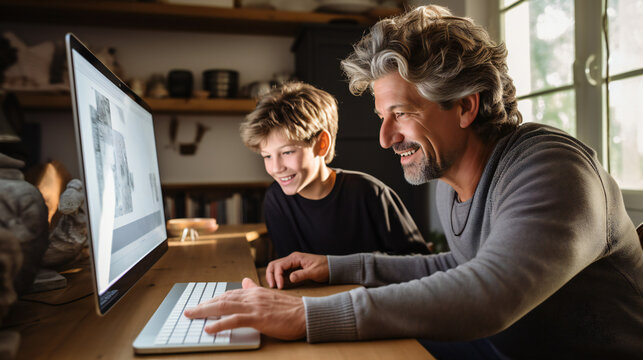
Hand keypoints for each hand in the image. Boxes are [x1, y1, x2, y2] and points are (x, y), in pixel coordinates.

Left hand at [184, 278, 305, 339]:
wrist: (305, 314)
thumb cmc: (290, 309)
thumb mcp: (270, 296)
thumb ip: (255, 289)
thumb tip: (244, 282)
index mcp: (254, 292)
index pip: (229, 294)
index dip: (213, 300)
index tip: (201, 304)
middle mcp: (252, 296)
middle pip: (222, 299)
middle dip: (204, 304)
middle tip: (189, 310)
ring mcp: (254, 306)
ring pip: (224, 306)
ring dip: (205, 311)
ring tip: (192, 316)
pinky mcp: (258, 317)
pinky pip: (234, 320)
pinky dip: (220, 324)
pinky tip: (209, 328)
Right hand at [266, 251, 328, 288]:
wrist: (332, 267)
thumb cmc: (325, 268)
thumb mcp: (314, 272)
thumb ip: (302, 275)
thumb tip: (290, 279)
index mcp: (295, 258)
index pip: (279, 266)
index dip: (277, 276)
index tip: (280, 287)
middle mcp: (292, 258)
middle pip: (274, 265)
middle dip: (271, 275)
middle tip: (272, 287)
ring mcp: (292, 263)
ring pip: (276, 267)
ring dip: (273, 276)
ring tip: (274, 287)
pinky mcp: (294, 267)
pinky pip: (282, 271)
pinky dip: (278, 277)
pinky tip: (280, 285)